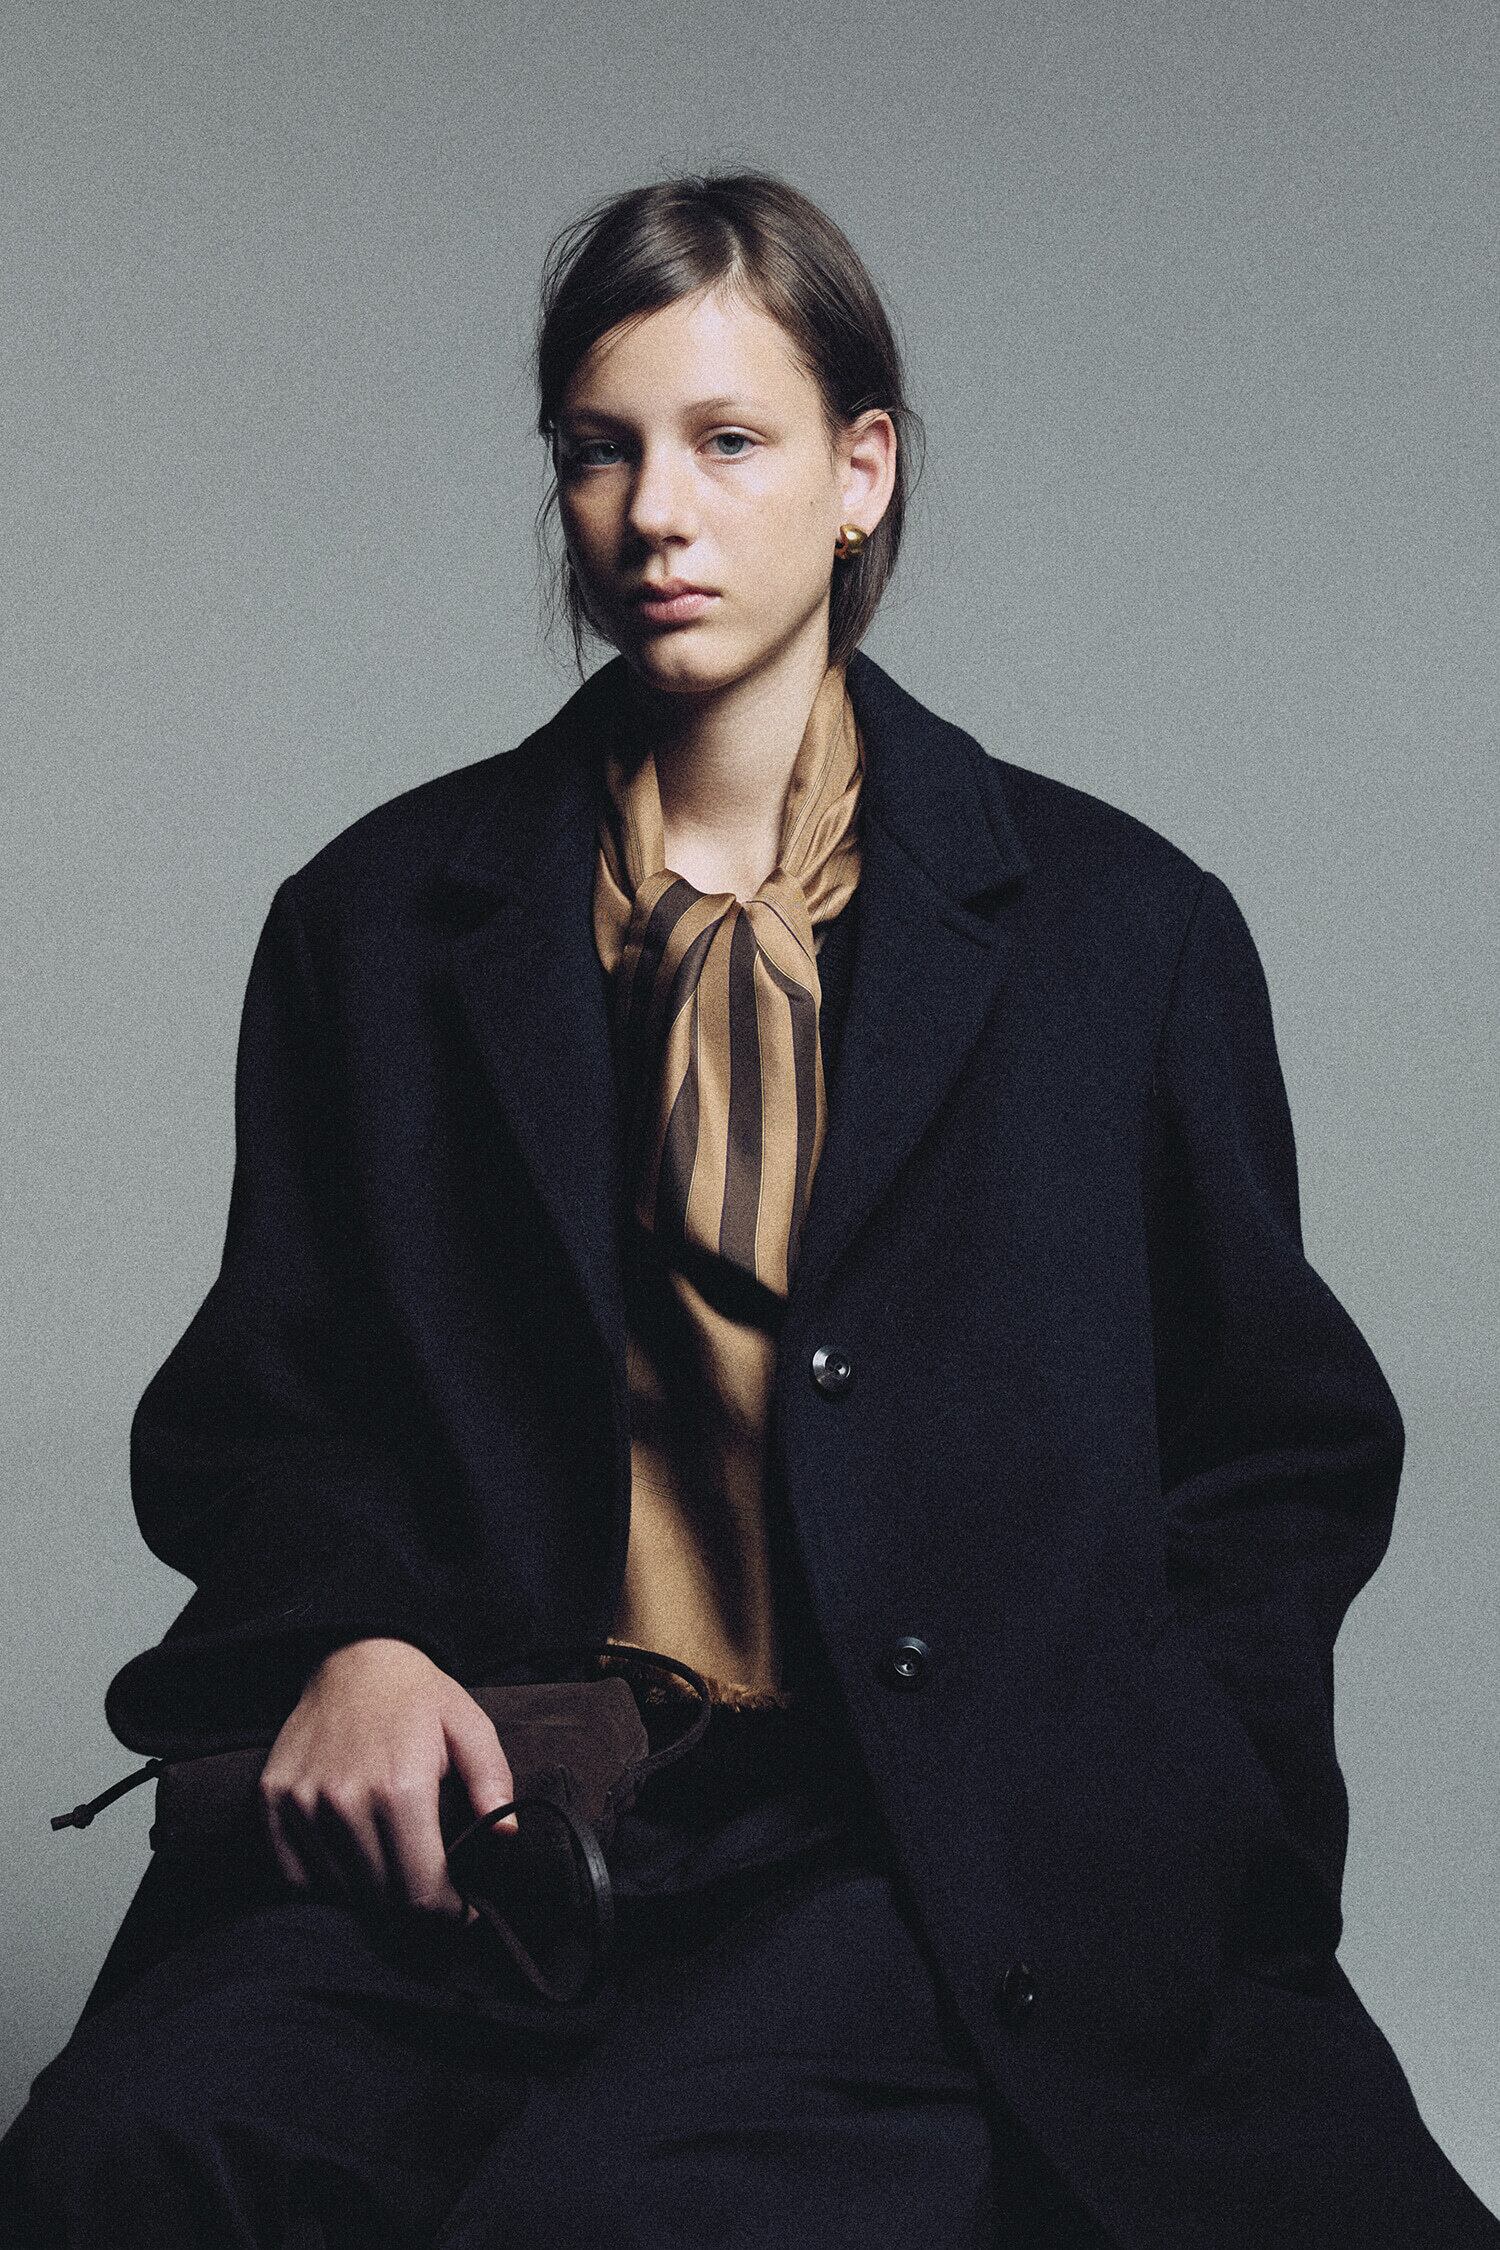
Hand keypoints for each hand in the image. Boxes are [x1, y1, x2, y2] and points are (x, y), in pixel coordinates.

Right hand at [259, 1637, 520, 1922]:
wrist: (354, 1657)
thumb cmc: (416, 1697)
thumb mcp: (469, 1725)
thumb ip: (492, 1781)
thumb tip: (504, 1834)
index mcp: (401, 1787)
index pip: (420, 1889)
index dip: (447, 1911)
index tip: (460, 1912)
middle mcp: (346, 1801)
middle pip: (381, 1897)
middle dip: (412, 1904)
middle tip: (429, 1891)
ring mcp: (303, 1802)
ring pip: (338, 1890)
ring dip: (368, 1894)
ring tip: (392, 1872)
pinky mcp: (272, 1801)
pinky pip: (294, 1875)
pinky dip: (323, 1882)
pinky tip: (349, 1864)